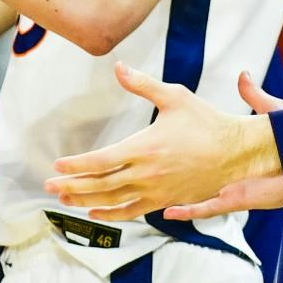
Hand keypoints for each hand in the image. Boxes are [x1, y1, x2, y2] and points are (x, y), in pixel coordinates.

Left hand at [45, 62, 277, 219]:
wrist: (234, 153)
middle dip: (72, 186)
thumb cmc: (204, 121)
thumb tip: (118, 67)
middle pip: (101, 185)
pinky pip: (131, 212)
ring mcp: (155, 191)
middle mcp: (146, 173)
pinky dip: (110, 215)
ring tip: (64, 199)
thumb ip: (142, 84)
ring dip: (85, 201)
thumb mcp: (175, 96)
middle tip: (49, 186)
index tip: (57, 166)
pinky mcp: (164, 200)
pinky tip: (94, 212)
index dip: (76, 165)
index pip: (101, 160)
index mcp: (145, 147)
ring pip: (112, 201)